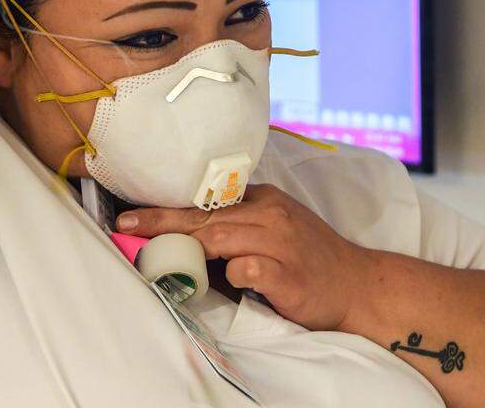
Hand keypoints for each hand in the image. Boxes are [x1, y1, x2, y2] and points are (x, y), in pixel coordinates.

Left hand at [117, 184, 376, 330]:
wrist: (359, 285)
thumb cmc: (309, 260)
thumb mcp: (274, 230)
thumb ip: (236, 228)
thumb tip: (181, 238)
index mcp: (264, 200)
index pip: (207, 200)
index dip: (168, 207)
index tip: (131, 213)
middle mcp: (271, 215)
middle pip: (206, 216)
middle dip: (161, 222)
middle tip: (125, 226)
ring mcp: (281, 242)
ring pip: (221, 236)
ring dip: (185, 246)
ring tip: (154, 255)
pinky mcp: (288, 274)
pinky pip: (249, 267)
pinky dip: (234, 271)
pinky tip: (230, 278)